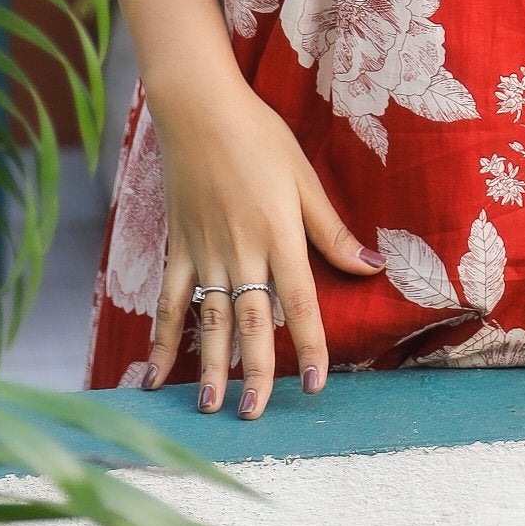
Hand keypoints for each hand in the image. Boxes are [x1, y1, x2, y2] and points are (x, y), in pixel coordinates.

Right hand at [144, 69, 382, 417]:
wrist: (198, 109)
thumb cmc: (259, 137)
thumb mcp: (304, 178)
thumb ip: (332, 230)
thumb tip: (371, 267)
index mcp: (279, 235)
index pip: (300, 303)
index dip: (309, 346)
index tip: (316, 385)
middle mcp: (241, 252)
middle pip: (251, 322)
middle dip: (255, 372)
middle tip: (254, 416)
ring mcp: (204, 253)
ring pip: (210, 320)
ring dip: (209, 365)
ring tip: (211, 407)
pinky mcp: (178, 247)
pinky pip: (169, 301)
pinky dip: (161, 338)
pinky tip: (153, 375)